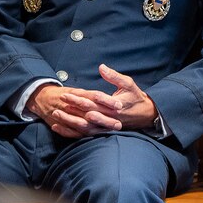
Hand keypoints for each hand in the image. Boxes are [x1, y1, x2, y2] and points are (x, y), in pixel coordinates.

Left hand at [26, 64, 156, 137]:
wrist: (145, 115)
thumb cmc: (136, 97)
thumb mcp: (128, 83)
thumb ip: (114, 76)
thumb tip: (101, 67)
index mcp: (114, 105)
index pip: (93, 101)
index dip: (78, 98)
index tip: (66, 93)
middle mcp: (109, 117)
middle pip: (86, 114)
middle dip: (71, 108)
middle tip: (57, 104)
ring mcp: (106, 127)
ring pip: (84, 127)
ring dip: (69, 122)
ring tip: (56, 116)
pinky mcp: (103, 132)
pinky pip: (85, 134)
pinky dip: (72, 133)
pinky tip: (61, 128)